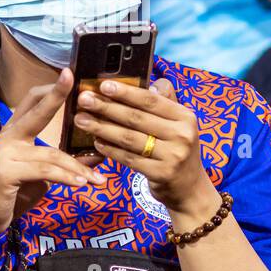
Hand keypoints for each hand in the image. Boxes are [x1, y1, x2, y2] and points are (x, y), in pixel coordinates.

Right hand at [0, 66, 104, 241]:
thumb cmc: (13, 194)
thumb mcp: (42, 175)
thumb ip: (64, 162)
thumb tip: (97, 154)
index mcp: (14, 132)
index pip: (32, 101)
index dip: (50, 89)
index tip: (69, 74)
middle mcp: (7, 137)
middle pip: (36, 111)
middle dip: (57, 94)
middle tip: (74, 80)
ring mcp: (4, 152)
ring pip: (51, 154)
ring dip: (78, 168)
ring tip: (98, 180)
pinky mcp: (5, 171)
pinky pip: (44, 171)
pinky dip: (65, 178)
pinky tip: (81, 184)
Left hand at [74, 77, 214, 217]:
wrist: (189, 187)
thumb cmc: (176, 148)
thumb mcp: (179, 123)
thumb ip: (164, 102)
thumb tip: (144, 83)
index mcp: (185, 117)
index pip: (151, 100)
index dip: (126, 92)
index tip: (104, 85)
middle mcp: (182, 135)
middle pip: (136, 118)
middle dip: (107, 107)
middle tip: (84, 100)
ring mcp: (172, 156)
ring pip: (129, 138)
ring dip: (102, 127)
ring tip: (81, 120)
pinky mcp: (160, 174)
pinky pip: (129, 158)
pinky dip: (110, 149)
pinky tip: (96, 142)